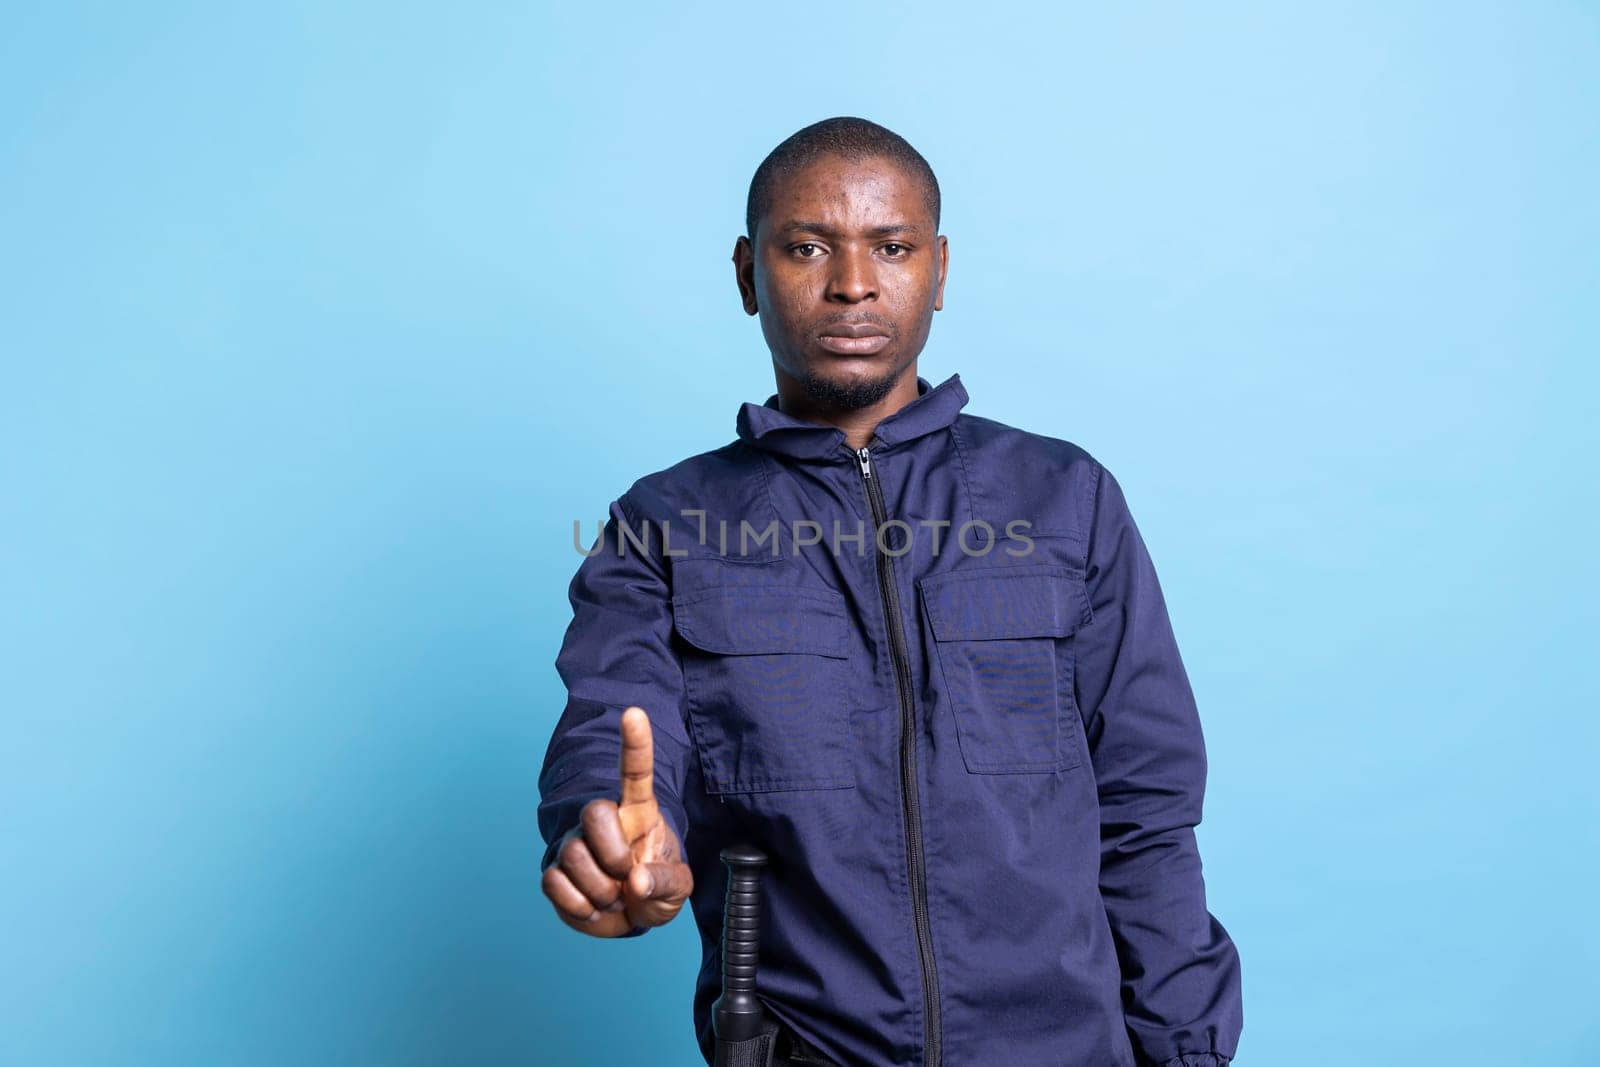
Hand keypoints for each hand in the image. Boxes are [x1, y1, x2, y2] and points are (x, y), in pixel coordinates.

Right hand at [541, 706, 692, 936]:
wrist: (629, 918)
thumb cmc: (656, 889)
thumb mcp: (677, 889)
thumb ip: (665, 882)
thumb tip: (636, 881)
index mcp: (639, 812)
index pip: (636, 771)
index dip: (635, 743)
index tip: (634, 713)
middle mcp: (605, 821)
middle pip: (594, 811)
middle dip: (611, 851)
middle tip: (626, 877)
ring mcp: (577, 843)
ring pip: (573, 855)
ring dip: (599, 890)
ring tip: (613, 898)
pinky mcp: (554, 870)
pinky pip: (554, 882)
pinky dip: (577, 905)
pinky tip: (592, 906)